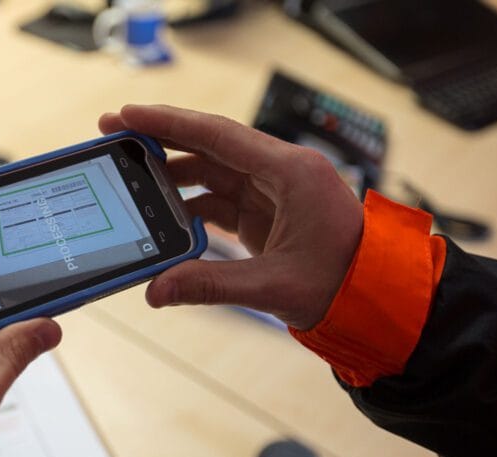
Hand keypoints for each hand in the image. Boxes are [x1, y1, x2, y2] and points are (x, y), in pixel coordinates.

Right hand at [99, 105, 363, 328]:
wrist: (382, 301)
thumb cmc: (349, 284)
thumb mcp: (277, 286)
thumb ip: (211, 285)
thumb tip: (157, 290)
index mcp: (291, 172)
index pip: (217, 135)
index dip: (167, 122)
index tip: (127, 114)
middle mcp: (281, 172)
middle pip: (209, 145)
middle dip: (161, 139)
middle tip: (115, 132)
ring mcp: (274, 192)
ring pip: (211, 171)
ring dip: (172, 174)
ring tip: (131, 177)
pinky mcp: (269, 214)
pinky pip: (220, 199)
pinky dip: (190, 205)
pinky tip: (164, 213)